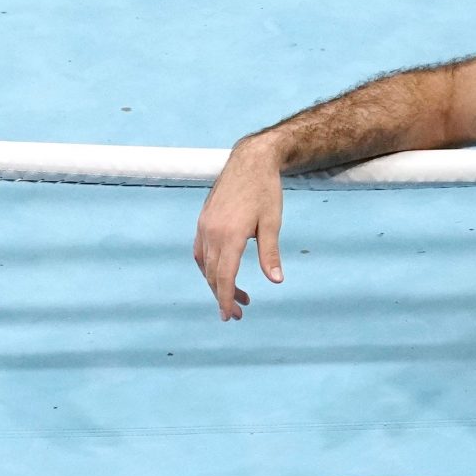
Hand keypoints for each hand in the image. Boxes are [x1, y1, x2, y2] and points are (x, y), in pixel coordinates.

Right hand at [193, 142, 285, 319]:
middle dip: (224, 297)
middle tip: (239, 314)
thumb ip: (270, 254)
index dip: (227, 299)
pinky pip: (200, 252)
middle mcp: (212, 233)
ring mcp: (204, 226)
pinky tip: (220, 272)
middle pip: (213, 275)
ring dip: (217, 284)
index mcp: (230, 236)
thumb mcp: (272, 223)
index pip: (224, 277)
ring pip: (205, 265)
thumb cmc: (265, 190)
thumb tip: (276, 281)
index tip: (231, 315)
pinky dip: (208, 267)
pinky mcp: (203, 220)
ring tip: (236, 296)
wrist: (250, 160)